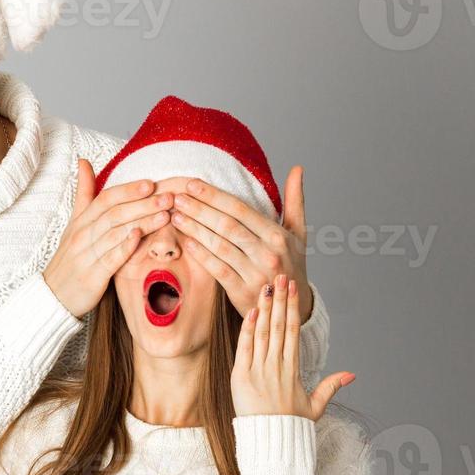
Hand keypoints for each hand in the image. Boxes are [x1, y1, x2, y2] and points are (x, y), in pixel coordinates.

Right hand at [43, 158, 174, 317]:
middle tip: (167, 197)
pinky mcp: (92, 276)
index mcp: (81, 220)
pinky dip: (124, 248)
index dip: (128, 190)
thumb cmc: (70, 256)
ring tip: (165, 215)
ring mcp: (87, 255)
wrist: (53, 294)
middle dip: (143, 204)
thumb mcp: (74, 222)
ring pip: (116, 234)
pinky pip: (110, 259)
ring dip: (142, 222)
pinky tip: (140, 238)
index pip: (105, 199)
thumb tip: (84, 161)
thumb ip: (84, 193)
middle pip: (114, 214)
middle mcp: (83, 235)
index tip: (151, 183)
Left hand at [162, 165, 313, 320]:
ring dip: (195, 229)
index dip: (214, 196)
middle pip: (227, 225)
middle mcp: (268, 253)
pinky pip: (217, 270)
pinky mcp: (242, 293)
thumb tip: (297, 168)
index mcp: (278, 235)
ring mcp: (255, 274)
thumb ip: (295, 200)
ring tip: (175, 216)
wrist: (291, 306)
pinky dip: (201, 255)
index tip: (192, 184)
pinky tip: (186, 242)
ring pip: (219, 246)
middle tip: (176, 197)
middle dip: (199, 209)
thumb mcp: (299, 233)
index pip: (240, 209)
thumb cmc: (291, 263)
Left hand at [231, 274, 354, 420]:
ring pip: (262, 333)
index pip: (293, 332)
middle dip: (280, 299)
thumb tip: (352, 374)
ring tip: (266, 286)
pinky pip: (245, 348)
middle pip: (279, 326)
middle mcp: (277, 366)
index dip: (292, 308)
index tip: (293, 289)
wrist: (271, 442)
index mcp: (293, 370)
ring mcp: (259, 370)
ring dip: (264, 308)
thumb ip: (331, 387)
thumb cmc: (291, 426)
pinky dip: (248, 329)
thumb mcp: (315, 406)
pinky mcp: (242, 377)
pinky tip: (252, 311)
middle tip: (280, 276)